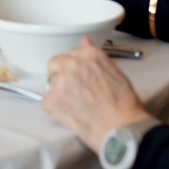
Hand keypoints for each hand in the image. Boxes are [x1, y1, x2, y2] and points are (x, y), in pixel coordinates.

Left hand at [43, 37, 151, 152]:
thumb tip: (85, 41)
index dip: (73, 66)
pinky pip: (46, 101)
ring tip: (76, 105)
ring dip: (58, 92)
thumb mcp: (114, 71)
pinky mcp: (52, 99)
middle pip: (54, 63)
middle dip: (60, 74)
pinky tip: (70, 113)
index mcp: (88, 54)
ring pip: (50, 82)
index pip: (70, 53)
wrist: (121, 127)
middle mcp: (73, 64)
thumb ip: (93, 55)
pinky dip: (54, 108)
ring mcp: (61, 81)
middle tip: (72, 90)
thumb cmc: (123, 104)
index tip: (77, 75)